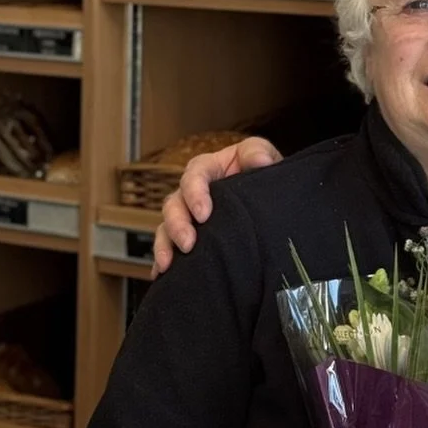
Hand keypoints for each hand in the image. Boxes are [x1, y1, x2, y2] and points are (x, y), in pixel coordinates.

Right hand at [152, 136, 281, 274]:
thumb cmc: (259, 172)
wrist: (266, 197)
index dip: (195, 194)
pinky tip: (161, 275)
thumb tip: (261, 161)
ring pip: (166, 227)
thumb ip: (258, 152)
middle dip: (177, 225)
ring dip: (164, 245)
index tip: (204, 214)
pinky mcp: (187, 235)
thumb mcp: (262, 155)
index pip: (194, 175)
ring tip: (168, 264)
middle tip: (188, 244)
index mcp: (207, 169)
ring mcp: (187, 215)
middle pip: (173, 204)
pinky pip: (169, 247)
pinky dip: (163, 260)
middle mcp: (191, 192)